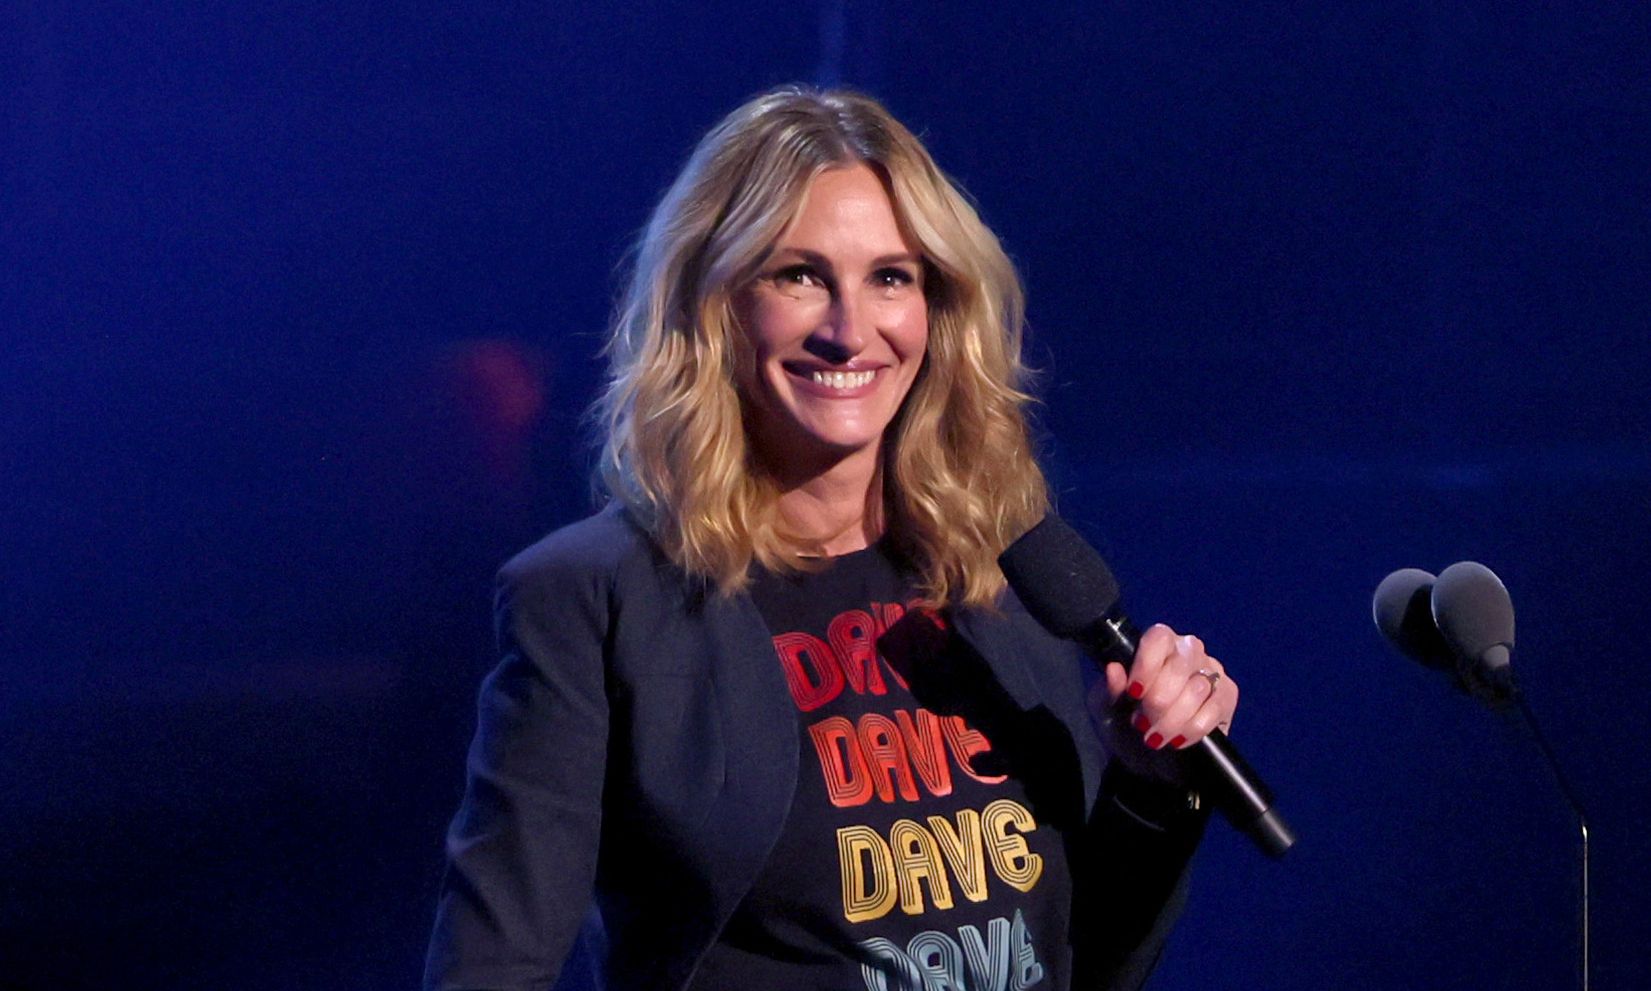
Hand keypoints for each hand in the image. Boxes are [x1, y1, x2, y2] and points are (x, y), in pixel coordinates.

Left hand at [1090, 623, 1238, 779]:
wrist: (1147, 760)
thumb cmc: (1124, 725)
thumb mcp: (1106, 710)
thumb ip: (1108, 690)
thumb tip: (1113, 669)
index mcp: (1156, 645)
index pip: (1159, 638)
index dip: (1147, 664)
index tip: (1134, 693)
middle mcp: (1187, 651)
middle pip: (1182, 662)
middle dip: (1160, 699)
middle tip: (1142, 723)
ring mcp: (1211, 671)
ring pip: (1198, 688)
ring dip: (1173, 718)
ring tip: (1155, 736)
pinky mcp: (1227, 696)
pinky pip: (1214, 709)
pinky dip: (1192, 728)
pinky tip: (1177, 740)